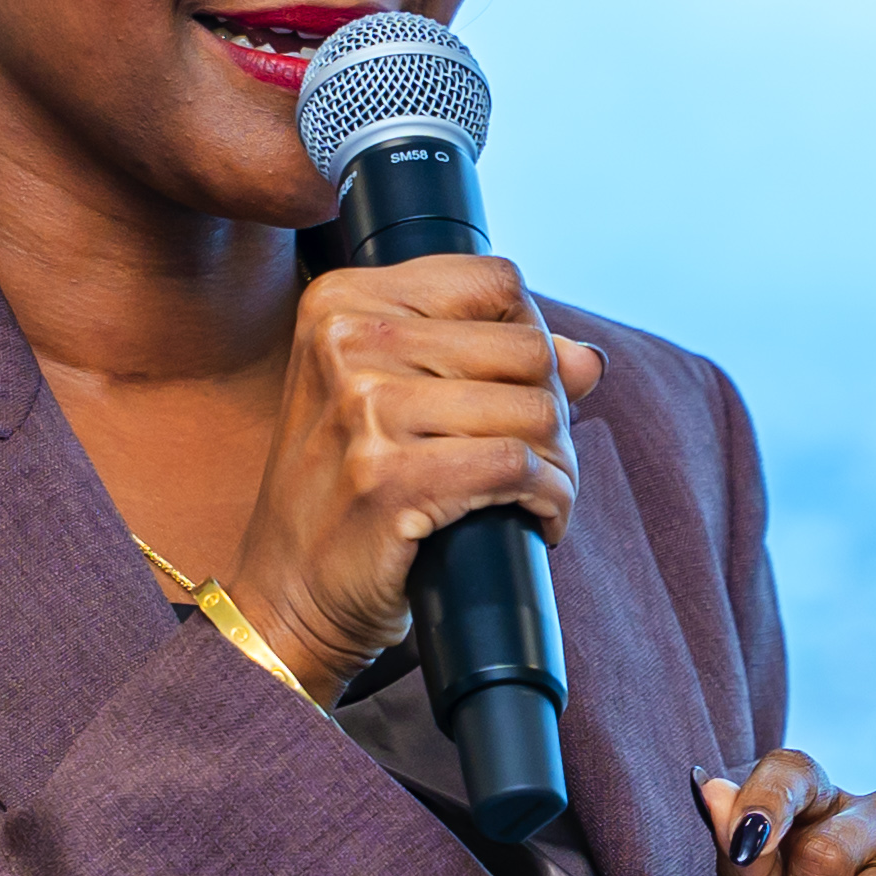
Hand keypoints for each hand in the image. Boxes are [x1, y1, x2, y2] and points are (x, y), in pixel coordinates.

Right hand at [222, 256, 599, 683]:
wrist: (287, 593)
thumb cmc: (347, 492)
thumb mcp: (395, 401)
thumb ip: (491, 362)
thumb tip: (588, 359)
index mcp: (343, 301)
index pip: (496, 282)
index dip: (531, 339)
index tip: (517, 393)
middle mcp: (347, 341)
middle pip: (527, 349)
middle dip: (554, 410)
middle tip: (535, 458)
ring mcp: (364, 408)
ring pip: (535, 411)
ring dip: (559, 463)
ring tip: (536, 493)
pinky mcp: (390, 479)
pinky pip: (519, 468)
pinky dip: (551, 500)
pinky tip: (537, 521)